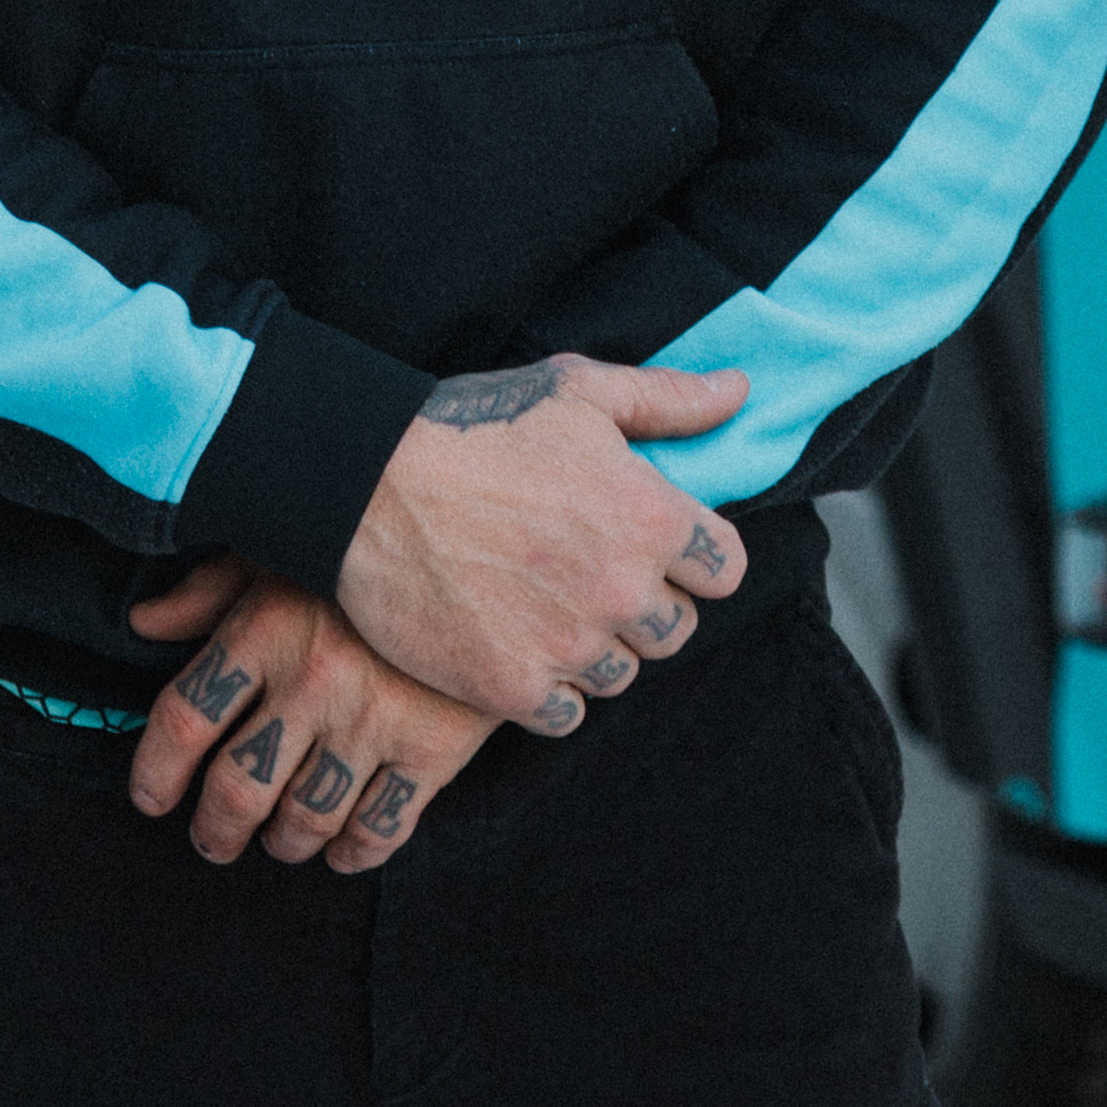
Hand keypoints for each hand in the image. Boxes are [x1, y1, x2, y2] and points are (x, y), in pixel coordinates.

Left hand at [125, 556, 491, 869]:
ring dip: (283, 842)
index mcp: (267, 626)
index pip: (183, 719)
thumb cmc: (377, 543)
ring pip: (305, 816)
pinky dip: (354, 852)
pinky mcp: (435, 747)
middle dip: (216, 828)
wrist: (499, 545)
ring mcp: (376, 718)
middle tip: (215, 840)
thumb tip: (145, 623)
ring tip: (280, 841)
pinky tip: (343, 850)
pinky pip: (381, 827)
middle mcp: (313, 679)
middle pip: (237, 786)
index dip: (156, 771)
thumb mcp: (287, 548)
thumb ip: (211, 589)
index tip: (152, 798)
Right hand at [331, 354, 752, 732]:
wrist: (367, 484)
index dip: (693, 559)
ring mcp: (568, 644)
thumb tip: (740, 392)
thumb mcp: (580, 391)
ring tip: (545, 607)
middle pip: (676, 631)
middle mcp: (622, 589)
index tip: (653, 547)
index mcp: (651, 517)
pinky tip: (516, 646)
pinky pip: (565, 716)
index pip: (726, 570)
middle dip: (644, 607)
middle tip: (589, 577)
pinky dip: (548, 692)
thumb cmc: (475, 428)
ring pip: (620, 676)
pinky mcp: (512, 686)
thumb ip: (670, 400)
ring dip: (594, 651)